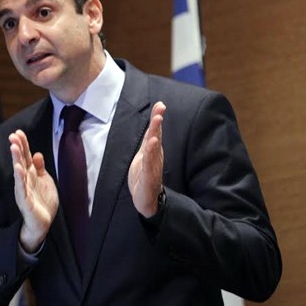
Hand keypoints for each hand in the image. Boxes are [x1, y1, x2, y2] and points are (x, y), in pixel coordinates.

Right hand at [9, 129, 58, 252]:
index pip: (25, 156)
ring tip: (14, 147)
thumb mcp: (45, 181)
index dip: (23, 144)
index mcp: (30, 174)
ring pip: (19, 172)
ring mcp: (24, 190)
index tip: (18, 132)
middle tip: (13, 135)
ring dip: (16, 159)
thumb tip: (37, 154)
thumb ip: (40, 168)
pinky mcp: (25, 201)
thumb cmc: (42, 202)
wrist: (42, 223)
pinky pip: (22, 188)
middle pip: (20, 161)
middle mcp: (25, 180)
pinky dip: (20, 178)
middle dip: (17, 148)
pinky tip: (18, 169)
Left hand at [128, 101, 166, 217]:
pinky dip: (151, 155)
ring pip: (154, 149)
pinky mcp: (149, 179)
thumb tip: (154, 122)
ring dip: (155, 135)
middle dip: (157, 123)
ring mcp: (153, 167)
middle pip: (156, 137)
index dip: (156, 118)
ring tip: (157, 121)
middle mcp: (155, 157)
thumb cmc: (145, 176)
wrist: (146, 200)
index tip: (160, 104)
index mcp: (153, 151)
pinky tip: (152, 144)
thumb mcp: (145, 154)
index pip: (155, 132)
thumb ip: (149, 139)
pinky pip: (150, 165)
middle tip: (160, 109)